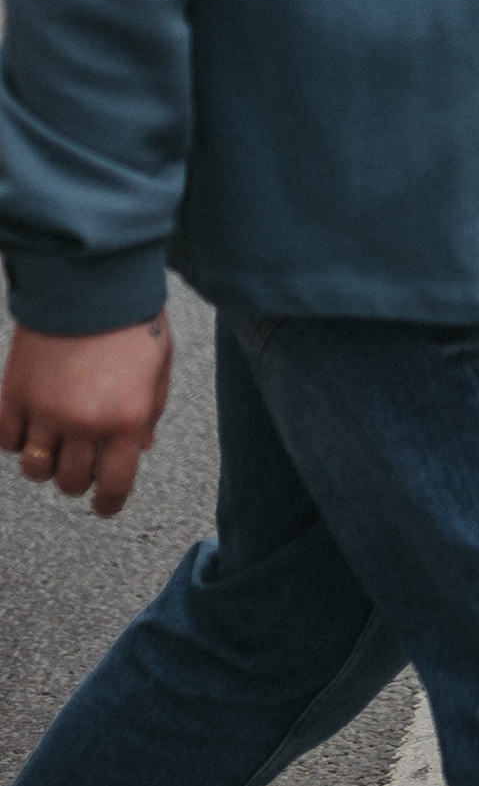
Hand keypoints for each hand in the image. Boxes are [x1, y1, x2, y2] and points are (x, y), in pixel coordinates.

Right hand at [1, 315, 174, 517]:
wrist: (90, 279)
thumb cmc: (132, 319)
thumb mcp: (158, 366)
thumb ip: (150, 412)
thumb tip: (141, 450)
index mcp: (127, 419)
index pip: (114, 486)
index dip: (108, 503)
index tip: (103, 506)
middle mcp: (85, 423)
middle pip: (70, 482)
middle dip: (77, 478)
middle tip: (80, 459)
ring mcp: (46, 411)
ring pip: (35, 470)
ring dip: (45, 462)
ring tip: (54, 441)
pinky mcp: (14, 394)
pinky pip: (6, 441)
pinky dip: (16, 438)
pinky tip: (30, 421)